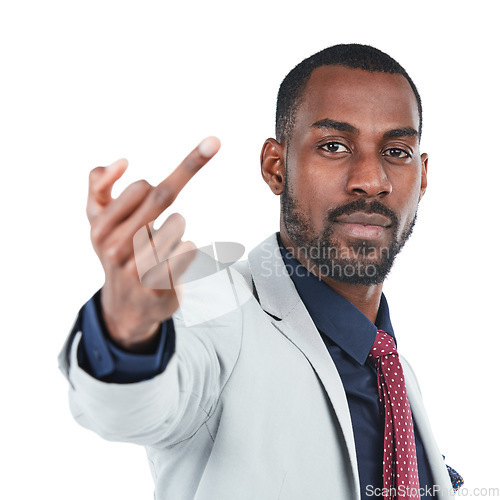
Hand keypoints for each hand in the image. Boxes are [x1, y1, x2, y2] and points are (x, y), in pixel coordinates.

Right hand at [86, 137, 220, 351]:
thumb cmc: (116, 252)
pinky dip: (187, 249)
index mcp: (100, 224)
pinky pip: (189, 249)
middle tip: (159, 212)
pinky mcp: (159, 285)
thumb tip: (119, 162)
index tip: (215, 143)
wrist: (125, 306)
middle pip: (161, 197)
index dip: (183, 167)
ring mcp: (136, 267)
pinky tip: (171, 262)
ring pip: (178, 223)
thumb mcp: (96, 219)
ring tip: (158, 246)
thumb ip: (97, 185)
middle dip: (170, 196)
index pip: (142, 186)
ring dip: (175, 229)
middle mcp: (115, 246)